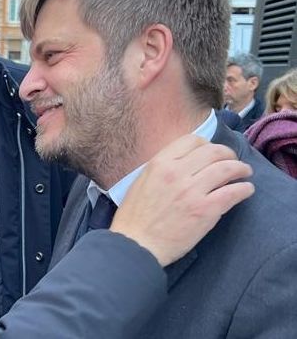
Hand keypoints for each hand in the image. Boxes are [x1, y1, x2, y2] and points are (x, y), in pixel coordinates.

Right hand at [110, 134, 253, 266]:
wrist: (137, 243)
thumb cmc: (135, 215)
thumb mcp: (143, 181)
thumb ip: (163, 169)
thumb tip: (188, 164)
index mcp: (160, 163)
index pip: (192, 140)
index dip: (207, 144)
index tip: (211, 153)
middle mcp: (177, 172)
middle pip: (213, 151)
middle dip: (228, 154)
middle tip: (233, 161)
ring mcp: (192, 191)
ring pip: (227, 168)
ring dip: (241, 168)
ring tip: (245, 173)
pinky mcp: (205, 210)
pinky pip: (232, 192)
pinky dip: (244, 189)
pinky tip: (246, 190)